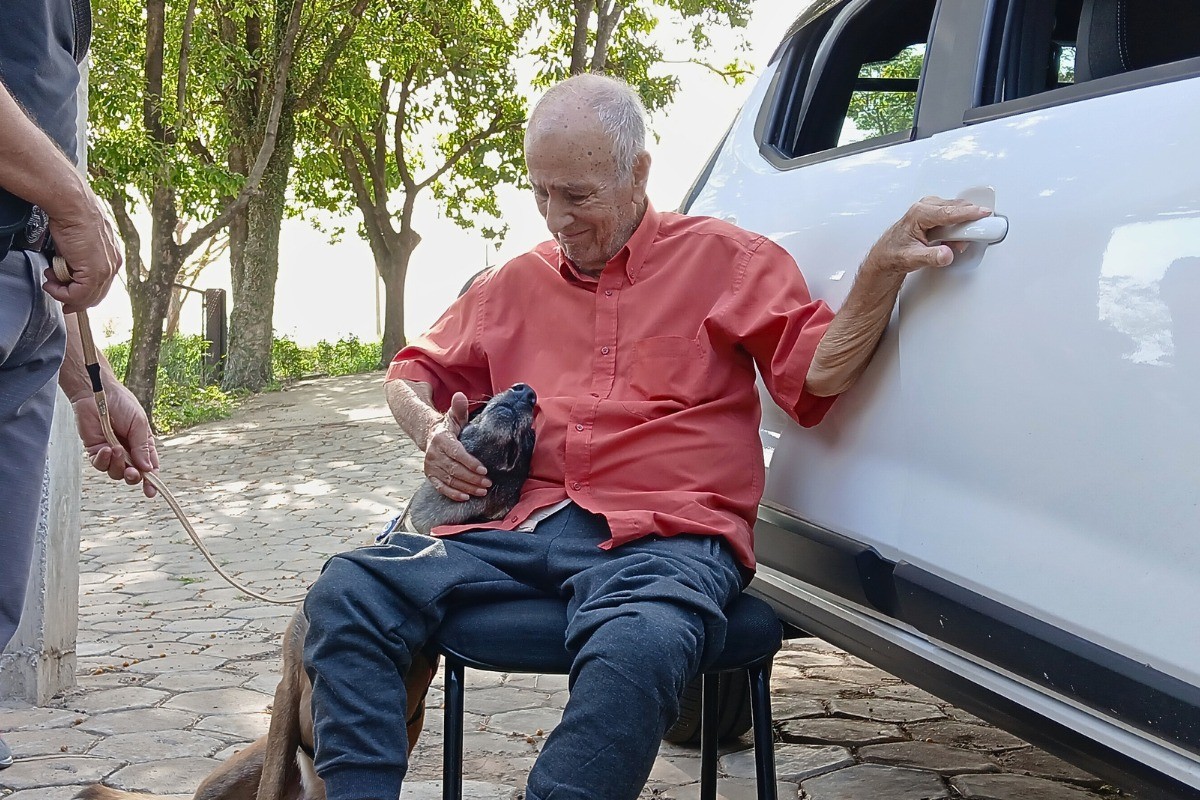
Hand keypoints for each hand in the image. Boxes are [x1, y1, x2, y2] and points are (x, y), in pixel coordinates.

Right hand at [40, 187, 122, 312]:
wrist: (73, 207)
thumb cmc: (73, 218)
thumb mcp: (78, 243)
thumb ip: (77, 259)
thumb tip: (66, 269)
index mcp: (112, 257)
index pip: (100, 286)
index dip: (82, 294)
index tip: (65, 292)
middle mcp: (113, 265)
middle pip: (95, 295)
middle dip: (73, 299)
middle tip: (55, 291)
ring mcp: (105, 270)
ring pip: (87, 298)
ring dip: (64, 294)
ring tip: (50, 282)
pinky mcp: (95, 272)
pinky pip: (78, 295)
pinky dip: (62, 294)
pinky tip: (51, 284)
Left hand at [72, 382, 158, 497]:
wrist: (97, 393)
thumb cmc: (122, 404)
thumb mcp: (139, 424)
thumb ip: (142, 447)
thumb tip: (148, 469)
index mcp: (143, 445)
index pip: (149, 467)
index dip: (151, 481)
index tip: (151, 492)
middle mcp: (128, 451)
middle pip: (133, 475)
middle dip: (133, 477)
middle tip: (133, 473)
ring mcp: (111, 453)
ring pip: (115, 472)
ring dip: (117, 465)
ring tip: (115, 449)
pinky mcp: (95, 451)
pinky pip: (99, 465)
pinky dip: (103, 460)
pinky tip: (105, 449)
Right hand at [423, 392, 489, 501]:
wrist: (430, 436)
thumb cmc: (448, 427)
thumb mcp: (454, 416)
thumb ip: (458, 408)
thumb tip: (460, 396)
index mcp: (441, 439)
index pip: (457, 454)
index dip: (470, 463)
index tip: (484, 470)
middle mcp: (433, 454)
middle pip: (455, 469)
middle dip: (472, 478)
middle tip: (488, 483)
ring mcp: (430, 466)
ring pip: (450, 480)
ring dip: (467, 487)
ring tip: (482, 491)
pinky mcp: (430, 475)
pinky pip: (440, 487)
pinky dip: (452, 494)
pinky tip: (465, 497)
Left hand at [863, 196, 992, 276]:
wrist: (886, 255)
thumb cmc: (894, 254)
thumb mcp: (912, 259)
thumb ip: (931, 257)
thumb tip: (946, 254)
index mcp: (919, 214)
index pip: (949, 212)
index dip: (968, 213)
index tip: (984, 213)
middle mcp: (924, 207)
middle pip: (956, 208)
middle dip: (968, 222)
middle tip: (973, 236)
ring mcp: (930, 208)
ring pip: (957, 210)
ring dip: (962, 225)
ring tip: (953, 243)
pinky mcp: (935, 213)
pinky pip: (954, 215)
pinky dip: (958, 226)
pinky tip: (951, 240)